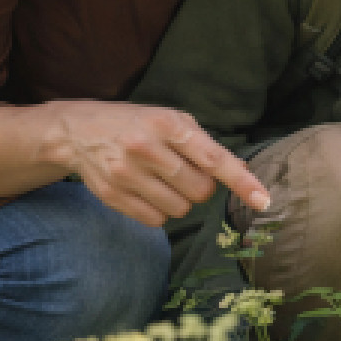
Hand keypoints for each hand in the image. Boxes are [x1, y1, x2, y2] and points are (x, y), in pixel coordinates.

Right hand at [47, 102, 269, 226]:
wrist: (77, 132)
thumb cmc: (137, 124)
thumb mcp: (171, 120)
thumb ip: (206, 145)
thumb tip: (243, 171)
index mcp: (168, 124)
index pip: (214, 159)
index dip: (242, 182)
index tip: (263, 201)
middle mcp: (146, 148)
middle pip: (201, 191)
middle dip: (202, 188)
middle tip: (184, 173)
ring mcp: (126, 174)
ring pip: (180, 209)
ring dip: (180, 201)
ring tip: (162, 181)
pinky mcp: (112, 196)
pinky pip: (156, 220)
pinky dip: (160, 212)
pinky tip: (146, 191)